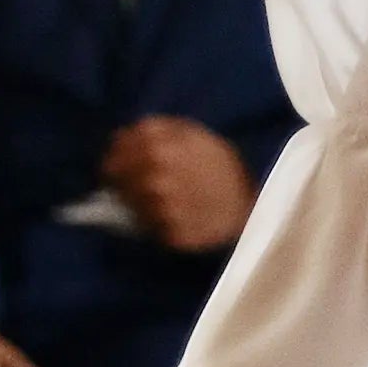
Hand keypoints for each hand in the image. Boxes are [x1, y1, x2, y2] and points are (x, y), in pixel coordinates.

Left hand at [101, 119, 256, 251]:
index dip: (113, 165)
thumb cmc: (220, 162)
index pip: (112, 162)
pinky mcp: (175, 237)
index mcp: (156, 149)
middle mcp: (155, 180)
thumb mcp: (190, 131)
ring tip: (160, 203)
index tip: (117, 169)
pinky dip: (157, 226)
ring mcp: (164, 211)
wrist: (255, 200)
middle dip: (125, 186)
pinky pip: (152, 232)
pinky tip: (174, 219)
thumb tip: (120, 138)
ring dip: (141, 207)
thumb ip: (153, 128)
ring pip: (134, 211)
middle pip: (120, 189)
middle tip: (139, 187)